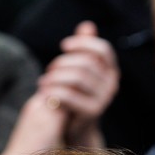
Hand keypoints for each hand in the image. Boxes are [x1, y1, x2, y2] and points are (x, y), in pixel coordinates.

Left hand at [37, 22, 119, 147]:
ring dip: (56, 78)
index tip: (63, 45)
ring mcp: (105, 99)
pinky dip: (54, 92)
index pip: (103, 49)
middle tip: (48, 69)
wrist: (76, 128)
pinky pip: (71, 96)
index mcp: (110, 71)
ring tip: (42, 82)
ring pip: (77, 78)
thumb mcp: (80, 70)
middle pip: (86, 63)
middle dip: (63, 63)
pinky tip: (44, 94)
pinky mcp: (93, 112)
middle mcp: (112, 84)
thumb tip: (87, 26)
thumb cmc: (76, 95)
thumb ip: (84, 49)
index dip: (83, 44)